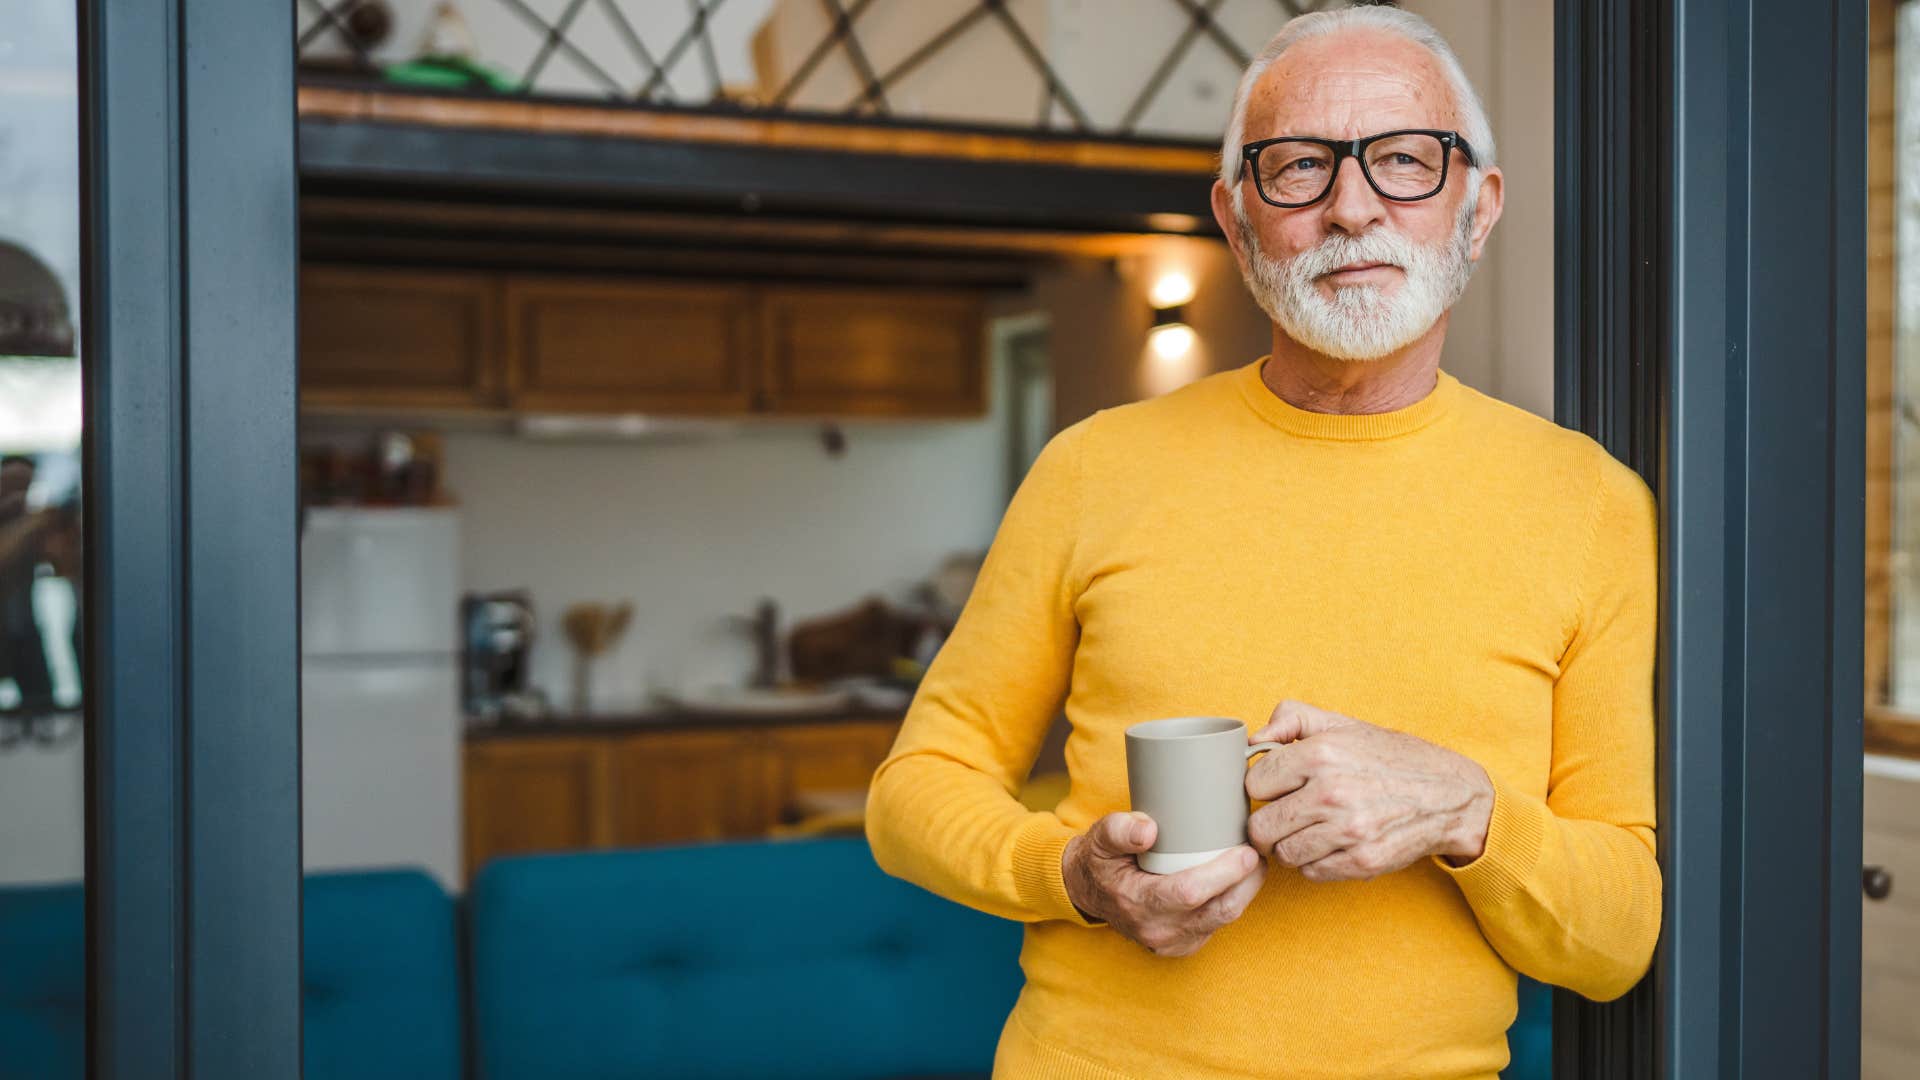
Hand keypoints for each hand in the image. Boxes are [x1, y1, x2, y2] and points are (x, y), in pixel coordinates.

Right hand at [1060, 811, 1265, 956]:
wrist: (1088, 892)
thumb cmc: (1100, 861)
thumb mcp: (1099, 838)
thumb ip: (1119, 830)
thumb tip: (1149, 829)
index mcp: (1138, 904)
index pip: (1190, 893)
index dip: (1224, 873)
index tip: (1246, 851)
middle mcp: (1158, 931)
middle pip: (1218, 910)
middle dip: (1247, 883)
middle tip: (1259, 853)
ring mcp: (1172, 943)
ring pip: (1223, 920)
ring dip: (1245, 892)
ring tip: (1254, 863)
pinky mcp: (1184, 945)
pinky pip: (1217, 925)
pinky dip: (1232, 902)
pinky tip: (1238, 881)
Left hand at [1245, 699, 1493, 881]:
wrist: (1449, 795)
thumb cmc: (1389, 757)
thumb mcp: (1342, 723)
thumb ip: (1291, 718)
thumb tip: (1253, 739)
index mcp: (1320, 754)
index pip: (1254, 783)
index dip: (1264, 785)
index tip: (1278, 787)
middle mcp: (1331, 793)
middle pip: (1260, 826)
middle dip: (1268, 821)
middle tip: (1285, 815)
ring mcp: (1347, 831)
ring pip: (1282, 853)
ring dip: (1290, 845)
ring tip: (1310, 830)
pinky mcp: (1361, 862)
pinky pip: (1310, 872)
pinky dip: (1315, 862)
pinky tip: (1332, 844)